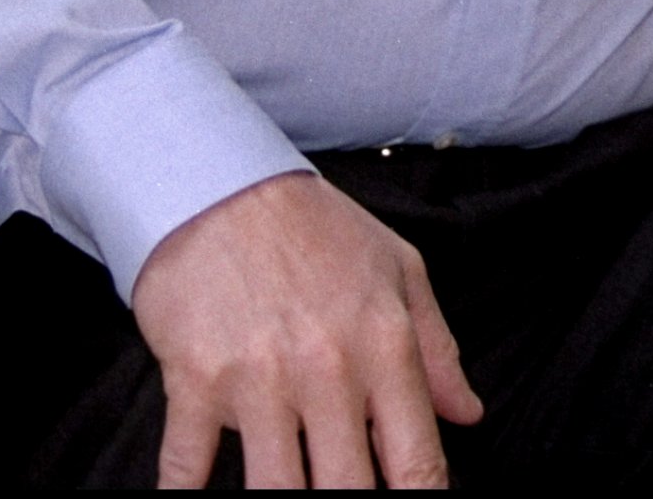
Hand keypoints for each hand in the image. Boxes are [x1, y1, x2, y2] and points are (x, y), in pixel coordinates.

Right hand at [132, 172, 480, 487]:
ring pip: (276, 492)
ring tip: (295, 498)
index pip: (416, 458)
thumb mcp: (399, 271)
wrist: (220, 185)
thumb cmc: (315, 228)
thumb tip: (466, 413)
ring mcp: (257, 380)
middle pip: (348, 490)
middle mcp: (326, 369)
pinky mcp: (194, 382)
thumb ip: (437, 350)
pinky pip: (186, 468)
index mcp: (385, 345)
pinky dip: (187, 495)